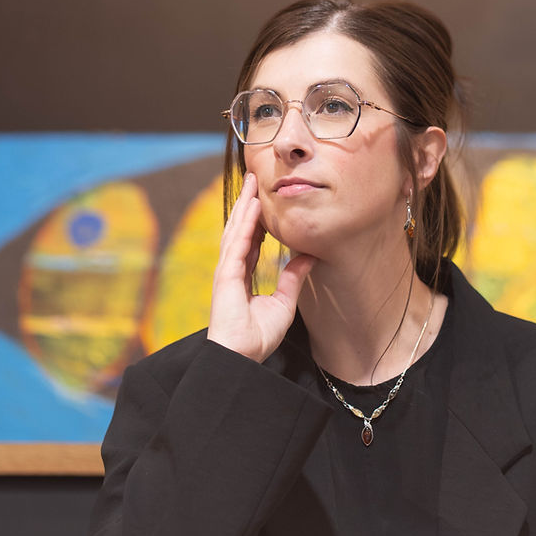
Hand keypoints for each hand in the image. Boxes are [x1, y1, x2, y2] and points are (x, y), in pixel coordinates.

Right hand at [207, 172, 315, 362]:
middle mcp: (232, 269)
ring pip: (236, 229)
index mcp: (242, 275)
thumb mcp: (284, 302)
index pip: (250, 239)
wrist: (241, 357)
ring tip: (252, 183)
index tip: (264, 198)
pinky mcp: (225, 276)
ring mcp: (226, 270)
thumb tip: (309, 256)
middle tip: (254, 178)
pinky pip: (237, 244)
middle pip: (240, 228)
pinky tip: (252, 206)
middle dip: (247, 203)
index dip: (256, 218)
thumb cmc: (258, 337)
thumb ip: (293, 278)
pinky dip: (245, 224)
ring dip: (244, 205)